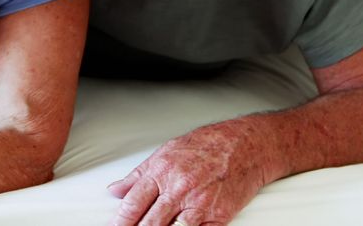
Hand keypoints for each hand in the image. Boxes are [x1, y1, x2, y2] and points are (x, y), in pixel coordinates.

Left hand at [107, 121, 273, 225]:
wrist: (246, 145)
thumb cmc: (208, 145)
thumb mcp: (166, 152)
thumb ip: (139, 174)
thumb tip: (116, 189)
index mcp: (162, 172)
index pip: (133, 203)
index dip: (120, 221)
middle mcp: (179, 189)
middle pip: (149, 222)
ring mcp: (198, 205)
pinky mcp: (217, 217)